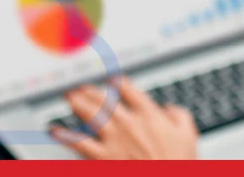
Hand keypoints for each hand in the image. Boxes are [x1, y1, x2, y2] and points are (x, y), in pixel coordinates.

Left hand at [51, 77, 197, 159]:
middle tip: (81, 86)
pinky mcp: (101, 158)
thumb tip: (170, 108)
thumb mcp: (188, 136)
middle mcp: (128, 123)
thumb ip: (180, 116)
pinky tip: (54, 130)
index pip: (128, 89)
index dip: (117, 81)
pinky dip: (64, 135)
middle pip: (104, 99)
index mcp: (149, 115)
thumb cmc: (177, 165)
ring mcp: (113, 140)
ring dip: (76, 103)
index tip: (111, 78)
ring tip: (68, 96)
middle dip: (90, 90)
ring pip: (88, 114)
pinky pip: (77, 143)